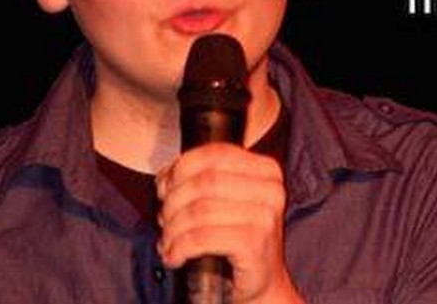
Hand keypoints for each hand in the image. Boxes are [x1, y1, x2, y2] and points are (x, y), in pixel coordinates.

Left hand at [156, 143, 302, 303]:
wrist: (263, 282)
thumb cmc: (239, 240)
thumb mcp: (225, 201)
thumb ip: (202, 180)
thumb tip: (165, 176)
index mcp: (267, 171)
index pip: (216, 154)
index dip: (181, 168)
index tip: (164, 188)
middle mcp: (272, 190)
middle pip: (204, 182)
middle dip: (173, 201)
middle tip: (165, 221)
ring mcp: (266, 217)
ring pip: (199, 210)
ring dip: (173, 229)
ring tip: (168, 242)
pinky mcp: (254, 244)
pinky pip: (202, 238)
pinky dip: (179, 248)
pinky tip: (175, 256)